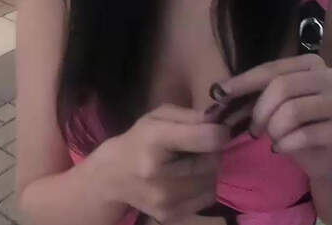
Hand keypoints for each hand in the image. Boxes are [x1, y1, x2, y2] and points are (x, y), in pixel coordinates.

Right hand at [97, 104, 229, 222]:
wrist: (112, 176)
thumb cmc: (140, 139)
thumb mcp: (160, 116)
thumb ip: (191, 115)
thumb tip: (219, 122)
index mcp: (156, 141)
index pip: (207, 139)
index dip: (219, 132)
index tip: (217, 129)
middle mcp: (159, 175)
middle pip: (212, 163)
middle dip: (212, 152)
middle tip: (198, 147)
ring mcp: (164, 200)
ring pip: (212, 182)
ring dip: (208, 171)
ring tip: (190, 164)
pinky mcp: (169, 215)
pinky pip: (206, 198)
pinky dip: (203, 187)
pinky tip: (187, 179)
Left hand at [212, 53, 331, 178]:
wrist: (327, 158)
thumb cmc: (296, 125)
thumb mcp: (272, 104)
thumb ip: (251, 92)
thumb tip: (217, 90)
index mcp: (314, 63)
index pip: (272, 68)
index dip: (243, 81)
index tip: (219, 94)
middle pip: (282, 87)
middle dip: (260, 111)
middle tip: (254, 129)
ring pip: (292, 111)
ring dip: (273, 130)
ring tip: (272, 138)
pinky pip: (305, 135)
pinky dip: (285, 145)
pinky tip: (281, 149)